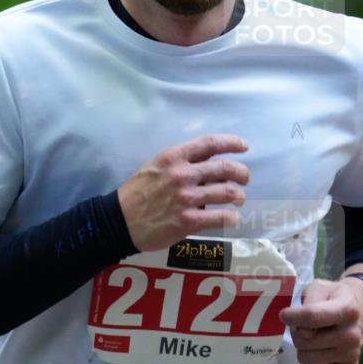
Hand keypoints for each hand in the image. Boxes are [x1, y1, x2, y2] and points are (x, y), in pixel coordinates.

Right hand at [117, 133, 249, 251]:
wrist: (118, 221)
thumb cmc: (136, 192)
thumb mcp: (154, 166)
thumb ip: (178, 162)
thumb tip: (204, 164)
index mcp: (174, 157)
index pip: (210, 143)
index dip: (231, 143)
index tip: (244, 146)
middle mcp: (183, 174)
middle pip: (224, 168)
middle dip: (241, 173)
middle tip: (244, 179)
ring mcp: (187, 198)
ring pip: (227, 192)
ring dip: (238, 196)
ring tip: (239, 199)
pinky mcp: (189, 221)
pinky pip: (221, 217)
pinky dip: (232, 218)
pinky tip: (232, 219)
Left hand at [279, 277, 362, 363]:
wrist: (357, 313)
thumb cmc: (332, 298)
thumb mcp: (319, 288)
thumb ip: (309, 303)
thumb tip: (302, 330)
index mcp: (347, 310)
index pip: (312, 317)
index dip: (292, 317)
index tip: (284, 315)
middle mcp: (352, 335)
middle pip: (306, 340)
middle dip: (297, 332)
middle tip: (303, 326)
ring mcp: (352, 354)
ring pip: (306, 358)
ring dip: (302, 348)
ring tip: (311, 337)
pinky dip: (309, 361)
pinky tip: (318, 349)